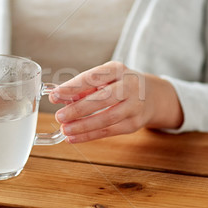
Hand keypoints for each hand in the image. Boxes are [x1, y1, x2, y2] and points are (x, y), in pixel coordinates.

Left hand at [49, 61, 182, 142]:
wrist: (152, 96)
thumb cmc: (119, 84)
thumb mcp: (104, 78)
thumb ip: (83, 87)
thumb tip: (58, 97)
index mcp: (117, 69)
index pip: (93, 77)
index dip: (73, 87)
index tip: (55, 95)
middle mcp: (130, 85)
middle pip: (103, 98)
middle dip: (79, 108)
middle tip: (59, 116)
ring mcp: (134, 105)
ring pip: (107, 118)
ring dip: (83, 125)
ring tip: (65, 129)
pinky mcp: (134, 123)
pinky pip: (109, 131)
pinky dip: (89, 136)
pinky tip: (73, 138)